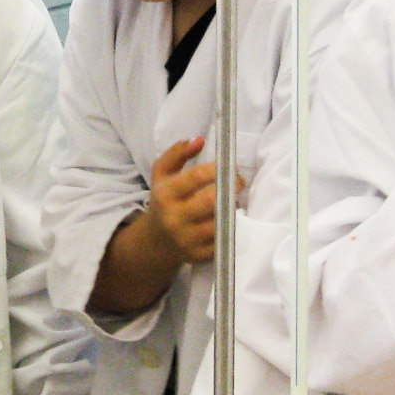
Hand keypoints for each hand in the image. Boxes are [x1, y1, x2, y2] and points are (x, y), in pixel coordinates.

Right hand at [145, 137, 220, 264]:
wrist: (157, 241)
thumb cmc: (165, 200)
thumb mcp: (162, 174)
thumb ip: (177, 153)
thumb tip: (199, 139)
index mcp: (165, 195)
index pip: (195, 178)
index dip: (218, 170)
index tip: (230, 167)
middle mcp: (174, 218)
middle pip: (212, 201)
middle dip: (231, 188)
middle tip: (238, 183)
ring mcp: (187, 239)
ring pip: (221, 222)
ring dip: (232, 208)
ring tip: (232, 200)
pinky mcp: (200, 255)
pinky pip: (224, 240)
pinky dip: (230, 228)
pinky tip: (227, 219)